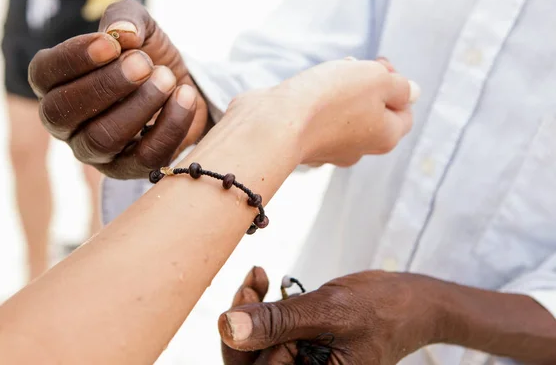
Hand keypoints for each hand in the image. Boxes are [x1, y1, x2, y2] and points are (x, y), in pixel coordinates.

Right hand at [29, 0, 208, 178]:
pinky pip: (145, 157)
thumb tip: (123, 33)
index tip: (111, 43)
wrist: (183, 87)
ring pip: (102, 138)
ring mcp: (94, 151)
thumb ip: (126, 18)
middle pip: (64, 112)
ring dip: (139, 106)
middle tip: (144, 63)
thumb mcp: (138, 27)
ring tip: (168, 79)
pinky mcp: (129, 169)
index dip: (74, 58)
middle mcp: (66, 122)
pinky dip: (171, 125)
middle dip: (106, 85)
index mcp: (55, 83)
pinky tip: (185, 96)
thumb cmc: (148, 56)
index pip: (44, 75)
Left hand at [220, 269, 442, 364]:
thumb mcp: (326, 310)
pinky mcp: (300, 349)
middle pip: (250, 362)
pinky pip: (270, 335)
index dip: (241, 341)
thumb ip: (277, 322)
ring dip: (251, 311)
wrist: (410, 301)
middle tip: (251, 285)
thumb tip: (228, 327)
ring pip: (257, 346)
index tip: (249, 296)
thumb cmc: (379, 308)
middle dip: (244, 321)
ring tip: (258, 280)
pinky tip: (264, 282)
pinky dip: (263, 309)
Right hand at [225, 58, 419, 166]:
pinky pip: (317, 120)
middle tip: (354, 65)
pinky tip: (306, 90)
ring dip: (341, 90)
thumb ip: (399, 86)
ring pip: (344, 115)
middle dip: (367, 85)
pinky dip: (316, 102)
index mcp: (385, 137)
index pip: (405, 113)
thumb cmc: (329, 99)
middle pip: (374, 113)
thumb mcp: (377, 80)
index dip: (397, 85)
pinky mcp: (302, 142)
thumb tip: (412, 93)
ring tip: (328, 72)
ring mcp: (329, 148)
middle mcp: (359, 148)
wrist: (274, 123)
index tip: (379, 65)